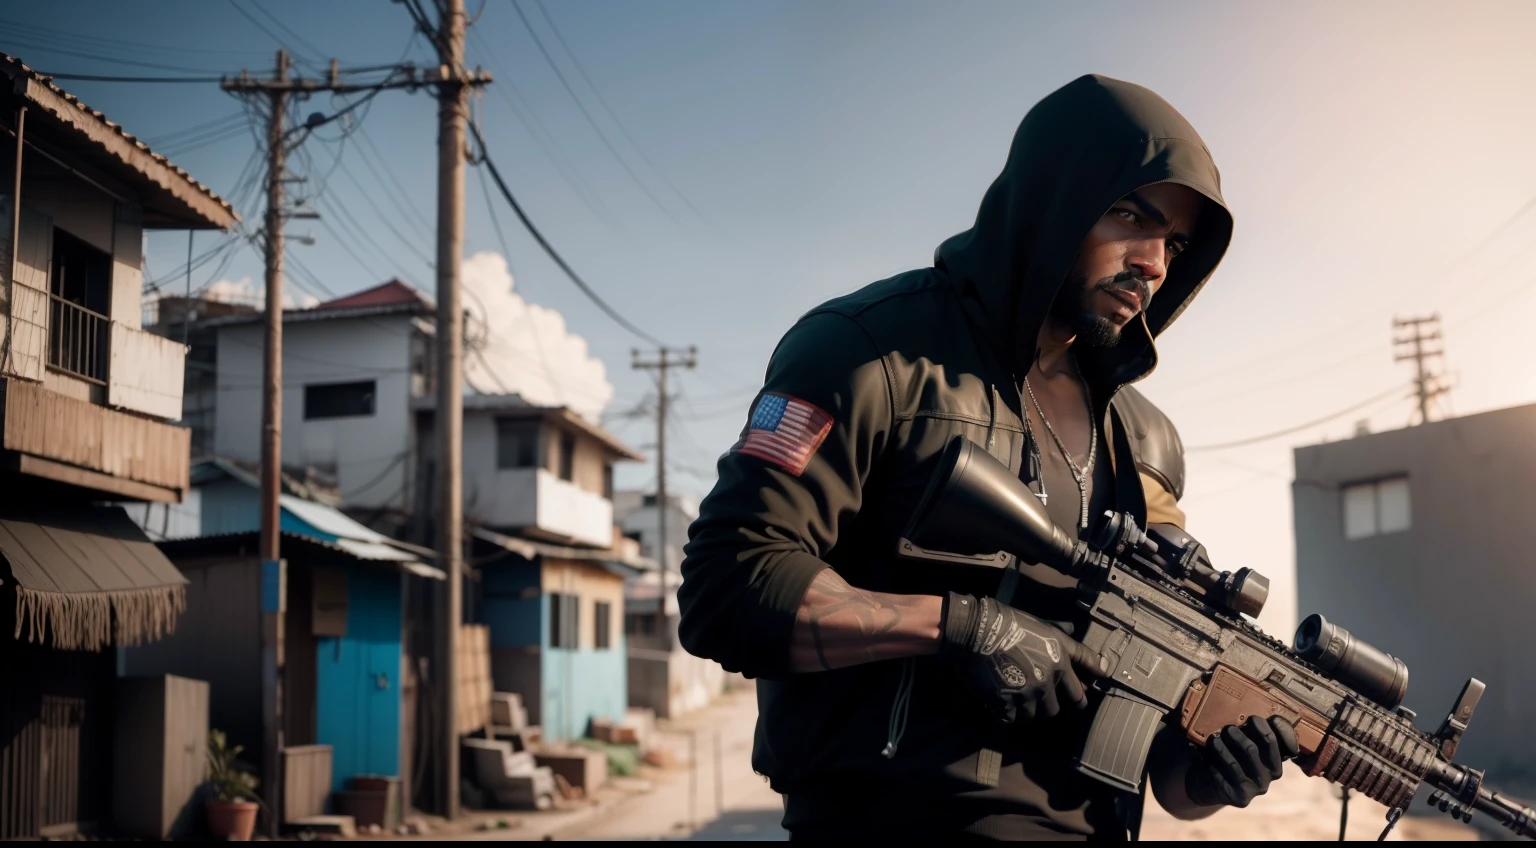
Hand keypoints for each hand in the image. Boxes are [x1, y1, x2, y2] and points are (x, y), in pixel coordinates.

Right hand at [939, 593, 1100, 723]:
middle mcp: (1048, 680)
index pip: (1079, 690)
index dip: (1079, 695)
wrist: (976, 630)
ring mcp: (1027, 694)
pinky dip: (1005, 715)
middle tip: (1035, 698)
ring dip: (1024, 711)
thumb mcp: (1042, 624)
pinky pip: (1010, 720)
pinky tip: (998, 706)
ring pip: (1032, 716)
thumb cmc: (1009, 622)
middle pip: (1055, 709)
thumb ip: (1062, 634)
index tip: (1079, 698)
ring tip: (1014, 701)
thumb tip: (1077, 632)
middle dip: (1046, 705)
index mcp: (1060, 661)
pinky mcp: (1005, 703)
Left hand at [1186, 716, 1300, 807]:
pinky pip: (1226, 774)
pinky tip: (1206, 755)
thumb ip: (1248, 729)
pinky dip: (1214, 761)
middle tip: (1228, 729)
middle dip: (1242, 735)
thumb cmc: (1229, 755)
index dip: (1273, 728)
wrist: (1210, 783)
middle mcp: (1272, 774)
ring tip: (1213, 739)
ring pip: (1239, 761)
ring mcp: (1257, 787)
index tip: (1254, 718)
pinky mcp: (1241, 798)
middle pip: (1260, 747)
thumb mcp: (1241, 741)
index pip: (1286, 741)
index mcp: (1277, 757)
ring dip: (1223, 748)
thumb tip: (1243, 710)